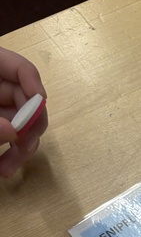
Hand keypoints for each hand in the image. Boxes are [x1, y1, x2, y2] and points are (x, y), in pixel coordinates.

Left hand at [0, 45, 48, 177]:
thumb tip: (14, 132)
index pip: (20, 68)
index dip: (34, 85)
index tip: (39, 107)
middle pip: (25, 101)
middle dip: (29, 128)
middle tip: (25, 150)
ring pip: (19, 124)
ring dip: (21, 148)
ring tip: (9, 169)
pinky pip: (7, 136)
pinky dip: (9, 153)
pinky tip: (4, 167)